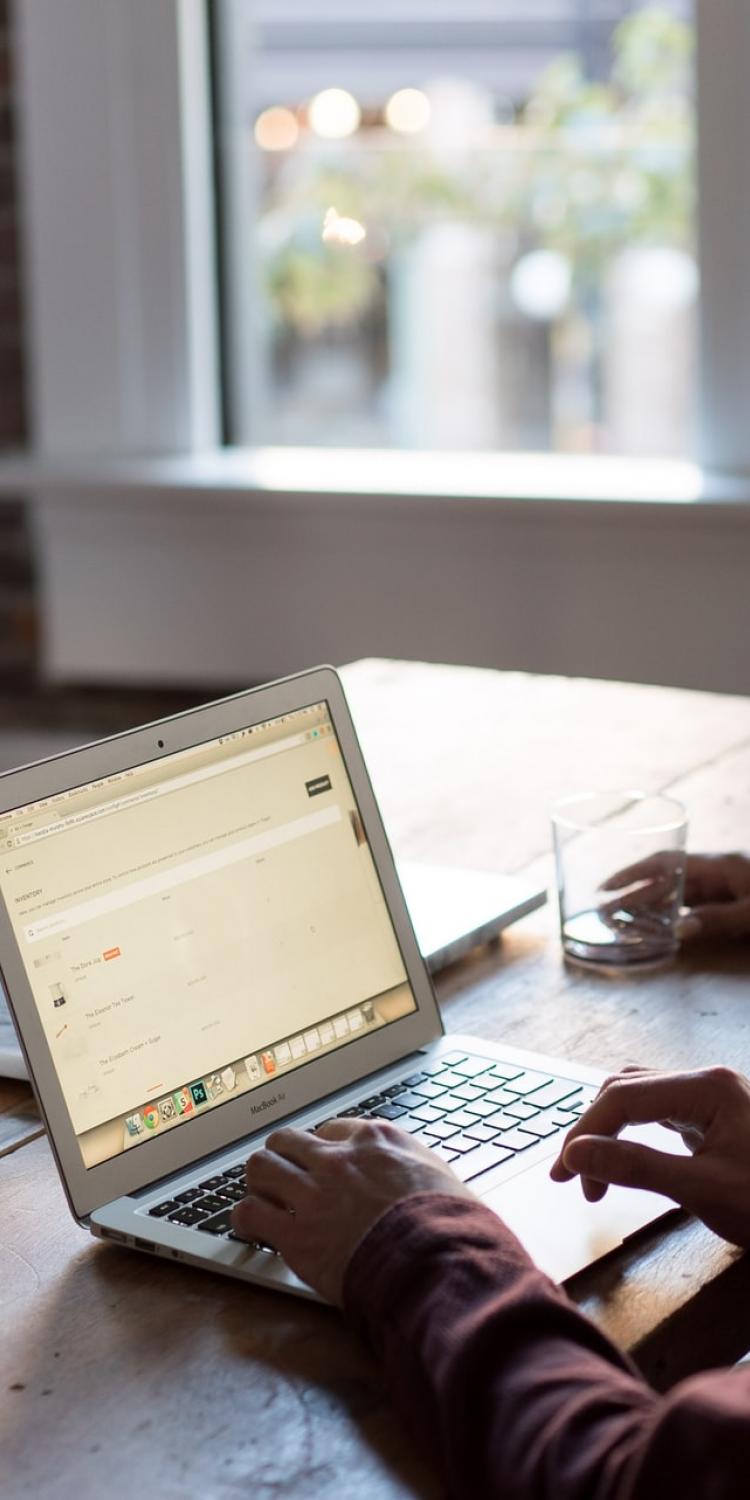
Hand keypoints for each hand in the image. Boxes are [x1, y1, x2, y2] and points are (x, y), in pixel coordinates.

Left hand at [232, 1118, 472, 1302]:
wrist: (436, 1262)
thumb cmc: (451, 1226)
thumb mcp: (442, 1179)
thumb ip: (418, 1172)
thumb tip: (422, 1182)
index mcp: (376, 1141)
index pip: (333, 1129)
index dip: (325, 1148)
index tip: (323, 1164)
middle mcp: (338, 1159)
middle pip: (288, 1140)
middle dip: (283, 1157)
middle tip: (284, 1176)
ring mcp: (313, 1194)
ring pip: (260, 1167)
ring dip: (259, 1182)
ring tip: (261, 1196)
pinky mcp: (295, 1234)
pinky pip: (249, 1213)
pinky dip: (245, 1219)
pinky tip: (250, 1228)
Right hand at [550, 1065, 749, 1246]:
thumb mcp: (704, 1190)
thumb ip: (637, 1168)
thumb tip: (577, 1154)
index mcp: (706, 1087)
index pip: (622, 1097)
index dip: (585, 1133)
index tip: (564, 1174)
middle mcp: (707, 1081)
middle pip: (626, 1090)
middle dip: (594, 1131)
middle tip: (574, 1179)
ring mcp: (713, 1097)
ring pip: (641, 1097)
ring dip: (611, 1130)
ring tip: (595, 1172)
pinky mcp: (717, 1117)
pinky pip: (660, 1112)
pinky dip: (634, 1133)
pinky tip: (627, 1157)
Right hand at [601, 852, 749, 942]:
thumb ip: (717, 919)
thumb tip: (679, 931)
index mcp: (720, 865)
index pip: (667, 862)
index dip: (634, 873)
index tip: (607, 887)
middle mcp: (717, 869)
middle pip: (667, 877)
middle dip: (635, 892)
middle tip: (605, 909)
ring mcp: (725, 882)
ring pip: (679, 890)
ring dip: (652, 903)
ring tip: (624, 918)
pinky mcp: (732, 895)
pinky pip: (695, 900)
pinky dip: (674, 911)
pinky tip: (659, 923)